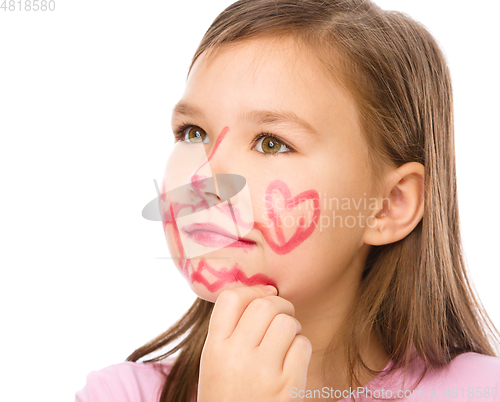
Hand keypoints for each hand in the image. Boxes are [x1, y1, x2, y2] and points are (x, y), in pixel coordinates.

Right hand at [197, 285, 311, 401]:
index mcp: (213, 348)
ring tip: (286, 341)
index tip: (262, 295)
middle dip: (279, 304)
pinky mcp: (287, 386)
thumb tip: (266, 291)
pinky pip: (302, 345)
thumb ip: (230, 330)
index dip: (251, 290)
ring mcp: (262, 371)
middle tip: (281, 316)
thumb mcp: (214, 363)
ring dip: (292, 327)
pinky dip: (301, 348)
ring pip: (287, 322)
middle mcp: (235, 356)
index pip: (231, 298)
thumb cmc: (228, 396)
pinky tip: (292, 361)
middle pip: (264, 304)